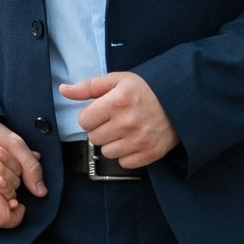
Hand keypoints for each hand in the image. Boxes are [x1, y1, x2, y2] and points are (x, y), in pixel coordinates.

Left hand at [59, 72, 179, 168]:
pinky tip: (134, 141)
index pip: (84, 121)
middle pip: (94, 138)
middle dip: (101, 129)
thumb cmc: (145, 90)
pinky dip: (126, 155)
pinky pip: (124, 163)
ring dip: (112, 143)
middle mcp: (129, 122)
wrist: (179, 102)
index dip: (90, 116)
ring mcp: (141, 140)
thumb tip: (64, 90)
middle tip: (115, 120)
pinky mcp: (151, 153)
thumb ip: (88, 86)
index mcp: (118, 101)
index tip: (102, 112)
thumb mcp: (117, 80)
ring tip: (125, 131)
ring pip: (107, 152)